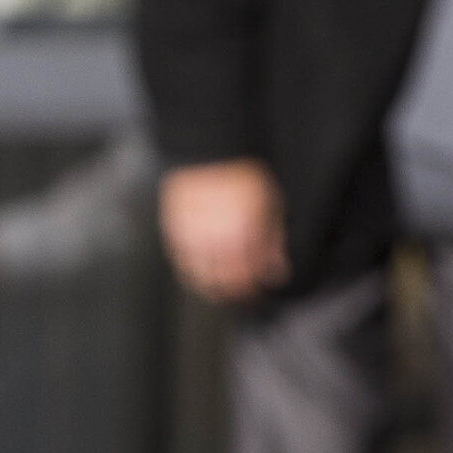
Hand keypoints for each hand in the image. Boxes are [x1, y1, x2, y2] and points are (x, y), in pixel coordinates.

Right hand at [158, 159, 285, 303]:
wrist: (209, 156)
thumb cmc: (242, 176)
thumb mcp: (271, 206)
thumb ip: (274, 242)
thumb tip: (277, 270)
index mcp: (244, 238)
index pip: (250, 280)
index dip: (257, 291)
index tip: (261, 293)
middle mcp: (216, 243)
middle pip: (226, 285)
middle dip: (238, 294)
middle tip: (245, 296)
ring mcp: (193, 240)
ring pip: (201, 280)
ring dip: (215, 289)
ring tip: (223, 290)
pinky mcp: (175, 234)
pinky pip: (182, 265)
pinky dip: (193, 274)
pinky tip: (202, 275)